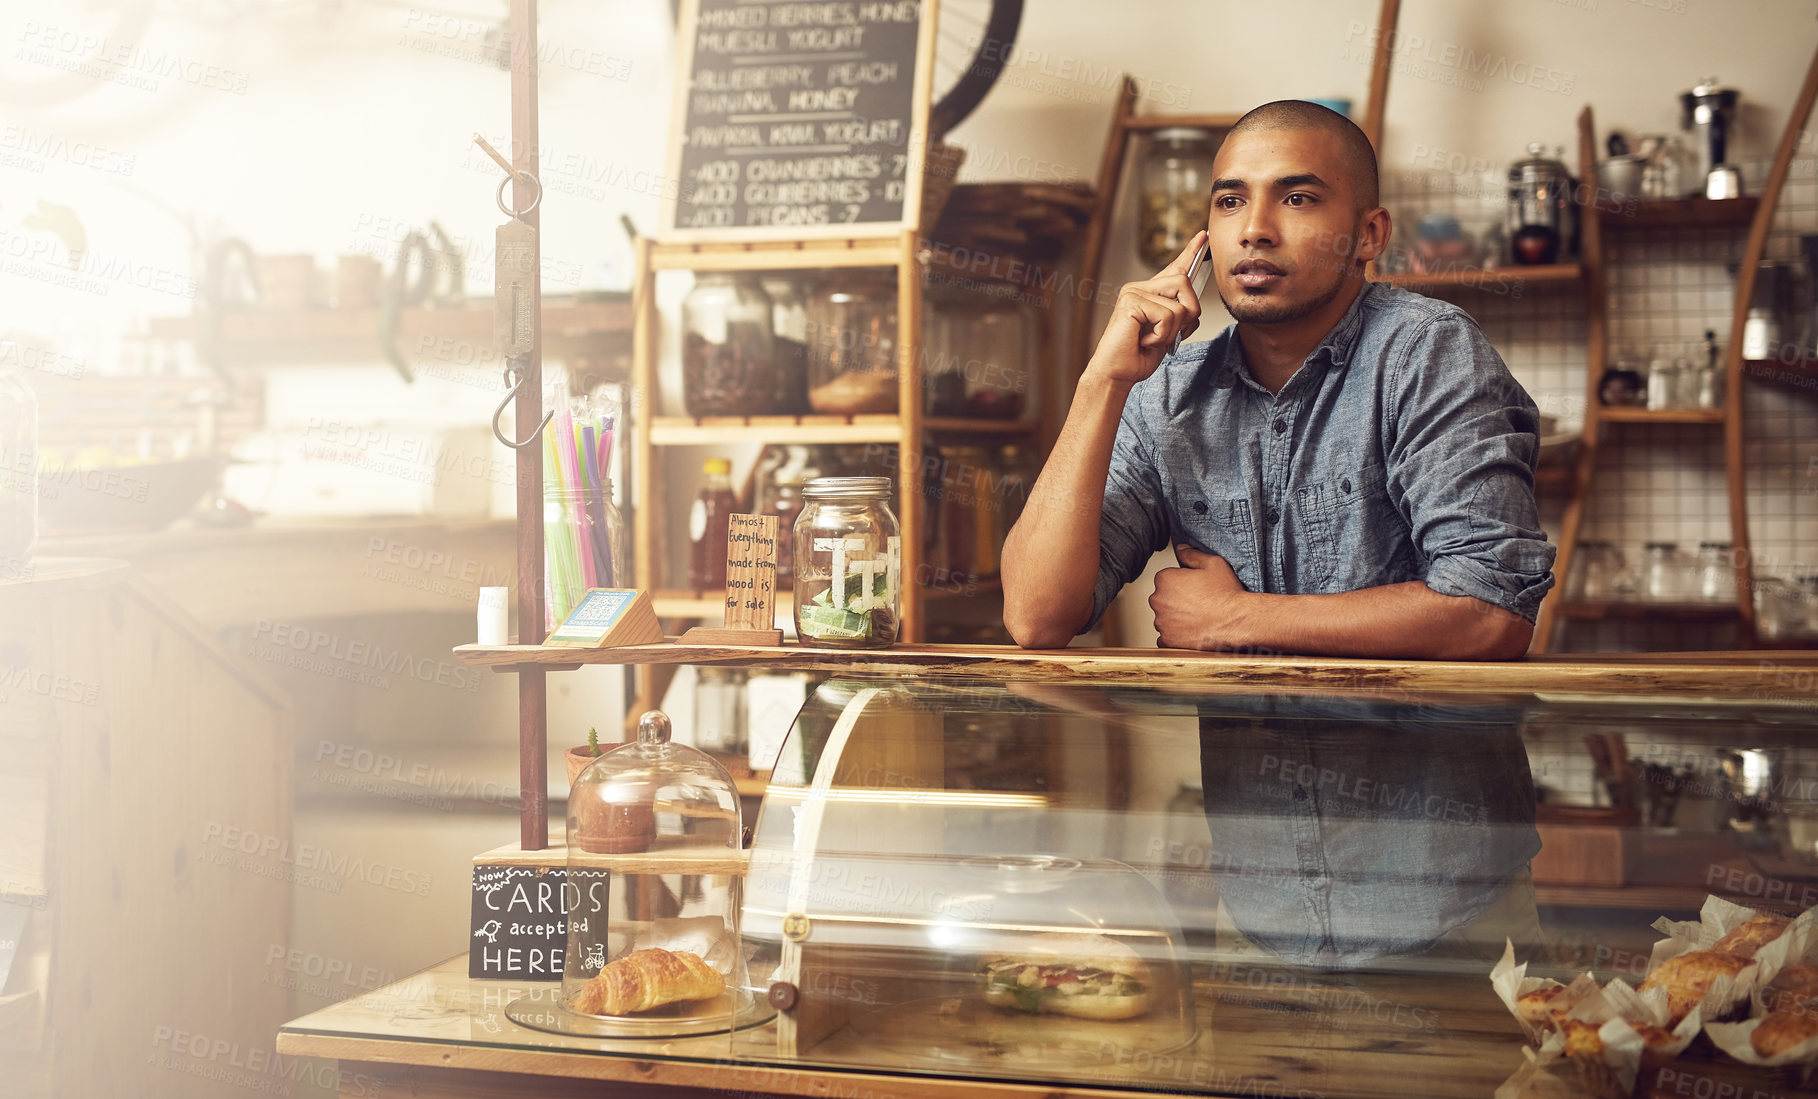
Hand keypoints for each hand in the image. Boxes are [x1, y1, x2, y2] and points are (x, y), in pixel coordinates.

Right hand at [1085, 231, 1205, 386]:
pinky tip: (1145, 340)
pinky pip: (1167, 315)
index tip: (1203, 237)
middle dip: (1189, 313)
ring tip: (1153, 339)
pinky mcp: (1131, 302)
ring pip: (1179, 304)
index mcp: (1149, 293)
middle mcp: (1139, 288)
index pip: (1173, 269)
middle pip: (1184, 283)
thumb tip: (1191, 303)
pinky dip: (1162, 335)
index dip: (1190, 252)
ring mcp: (1133, 293)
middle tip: (1171, 334)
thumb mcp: (1167, 333)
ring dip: (1173, 330)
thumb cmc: (1138, 356)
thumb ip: (1179, 314)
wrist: (1117, 374)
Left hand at [1150, 545, 1247, 649]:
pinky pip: (1166, 637)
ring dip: (1175, 619)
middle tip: (1197, 603)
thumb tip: (1180, 549)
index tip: (1194, 588)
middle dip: (1176, 601)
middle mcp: (1158, 600)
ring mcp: (1161, 622)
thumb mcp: (1212, 564)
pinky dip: (1176, 636)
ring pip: (1164, 619)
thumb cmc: (1226, 593)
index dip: (1181, 583)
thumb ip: (1191, 554)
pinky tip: (1192, 631)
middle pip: (1163, 599)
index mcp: (1164, 579)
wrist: (1236, 621)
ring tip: (1197, 617)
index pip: (1165, 579)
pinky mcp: (1168, 640)